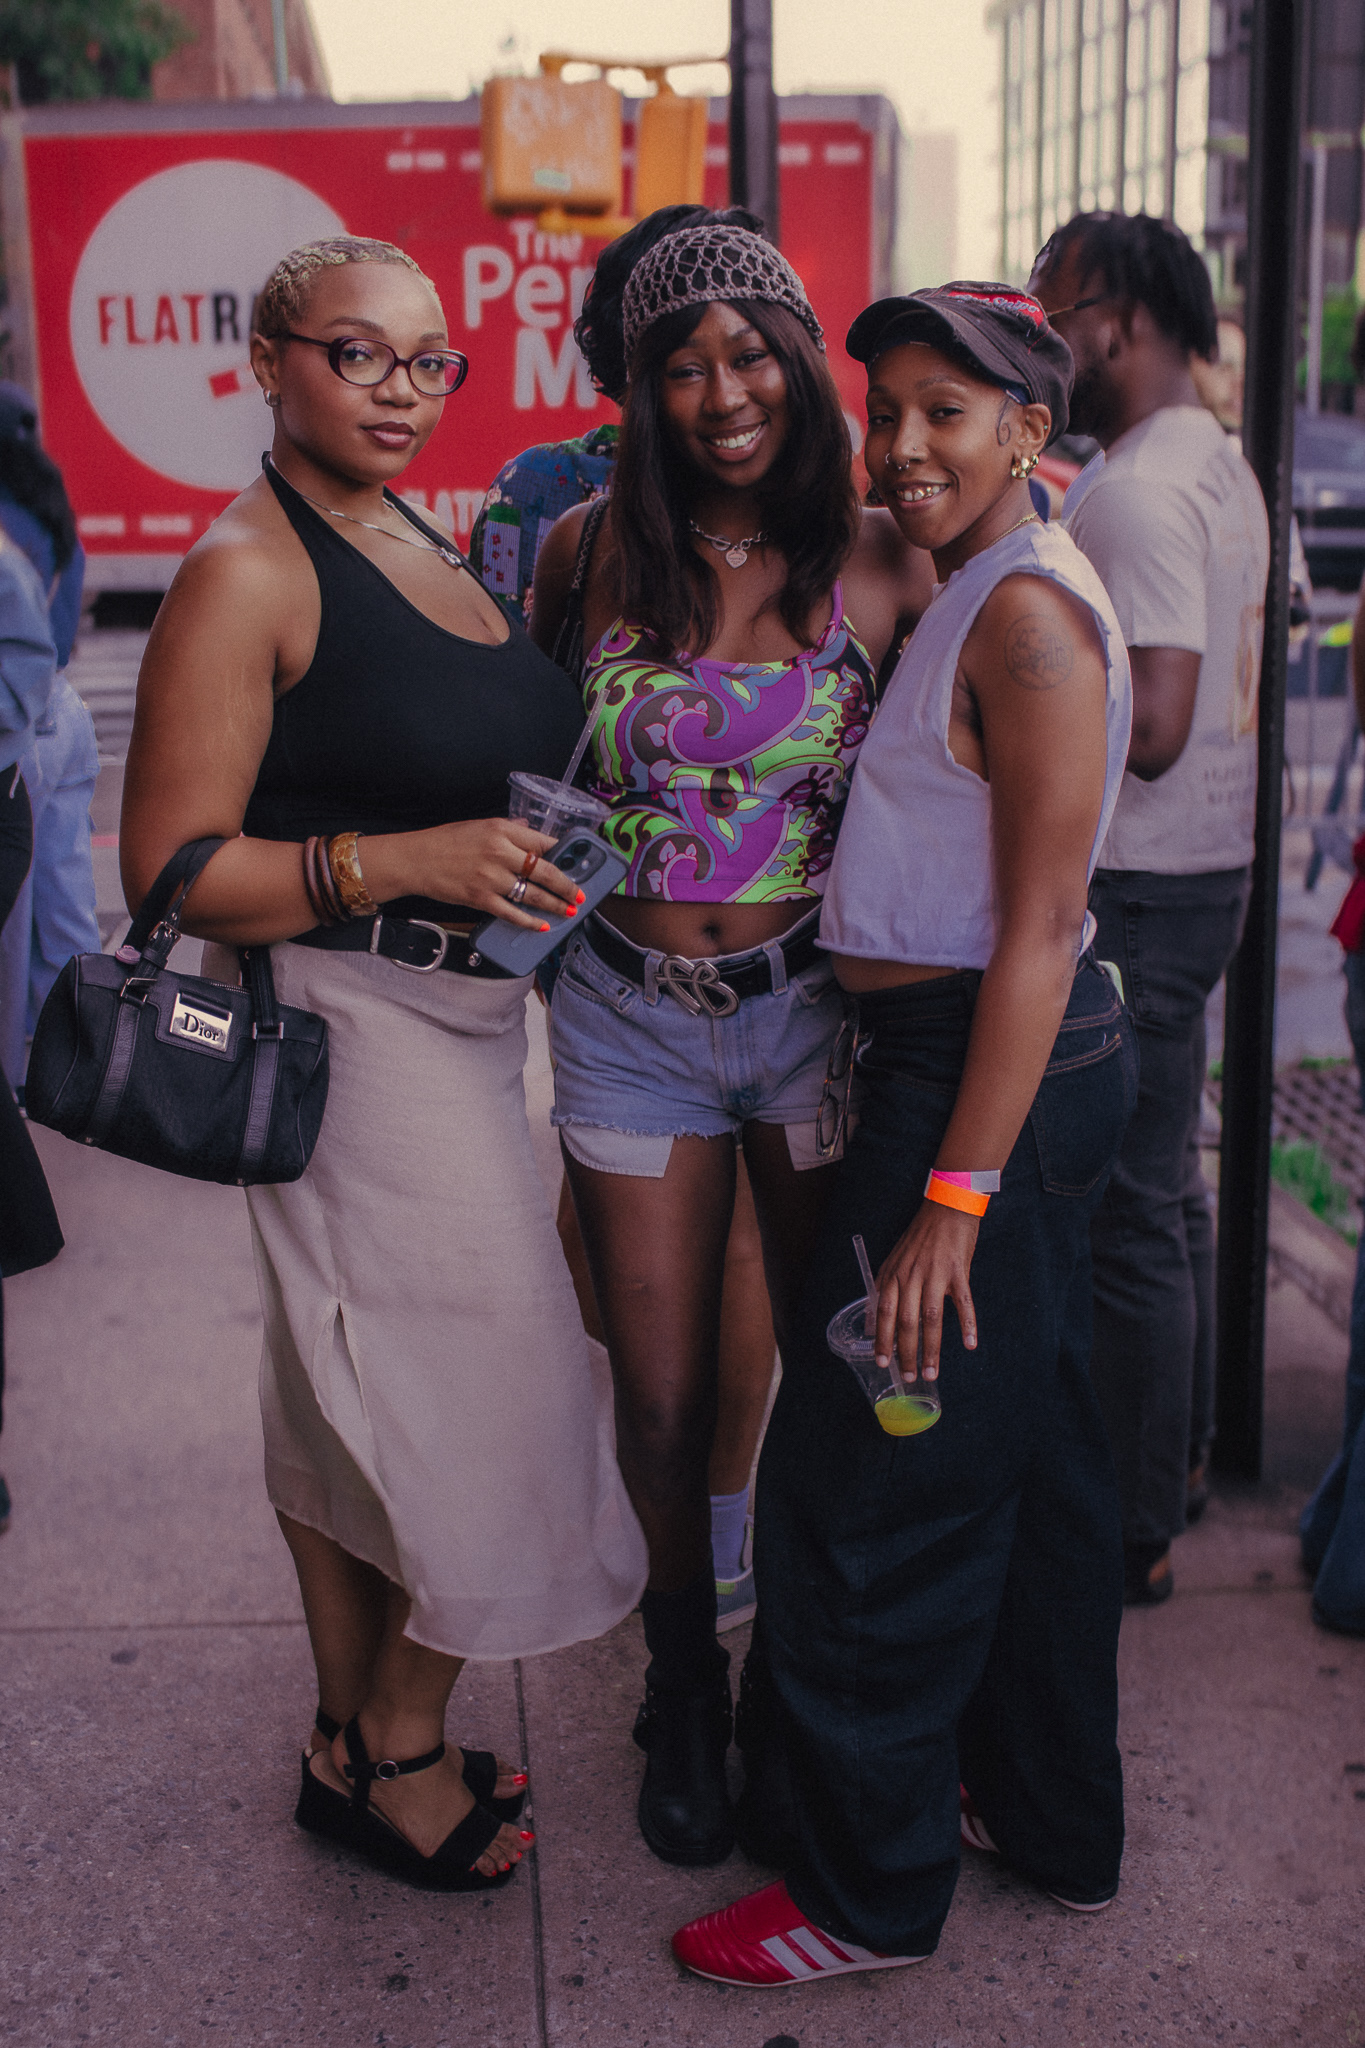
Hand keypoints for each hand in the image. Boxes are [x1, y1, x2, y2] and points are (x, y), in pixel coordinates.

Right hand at [402, 818, 583, 929]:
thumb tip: (529, 830)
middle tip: (580, 895)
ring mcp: (490, 877)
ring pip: (532, 894)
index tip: (576, 864)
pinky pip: (512, 913)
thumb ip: (508, 830)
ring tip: (568, 911)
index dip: (564, 855)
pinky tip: (542, 925)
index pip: (543, 841)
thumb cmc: (445, 842)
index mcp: (501, 829)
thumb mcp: (479, 826)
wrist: (415, 860)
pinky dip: (529, 921)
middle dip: (567, 886)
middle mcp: (499, 851)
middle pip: (545, 870)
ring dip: (554, 905)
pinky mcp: (480, 898)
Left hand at [874, 1201, 979, 1380]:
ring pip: (932, 1318)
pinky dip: (967, 1324)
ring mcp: (935, 1273)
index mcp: (893, 1274)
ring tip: (931, 1372)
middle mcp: (911, 1275)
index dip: (882, 1339)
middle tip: (909, 1377)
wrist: (947, 1208)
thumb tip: (869, 1322)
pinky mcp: (959, 1271)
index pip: (883, 1312)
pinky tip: (969, 1344)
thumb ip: (884, 1290)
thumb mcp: (894, 1260)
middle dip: (907, 1353)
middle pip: (907, 1321)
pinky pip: (963, 1302)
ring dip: (931, 1349)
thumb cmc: (920, 1237)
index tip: (883, 1363)